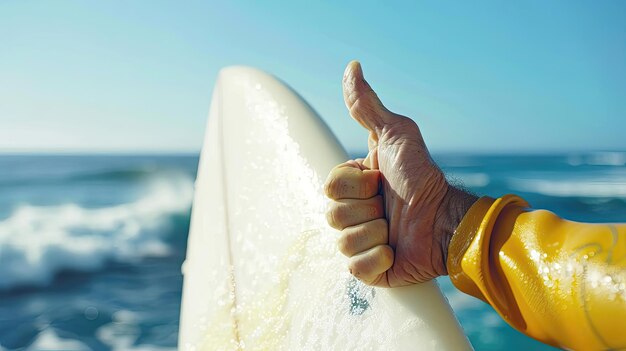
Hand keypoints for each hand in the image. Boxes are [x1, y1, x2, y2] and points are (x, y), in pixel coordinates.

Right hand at [324, 61, 476, 286]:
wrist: (446, 222)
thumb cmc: (422, 177)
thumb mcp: (395, 136)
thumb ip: (367, 107)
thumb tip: (352, 66)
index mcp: (354, 185)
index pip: (329, 186)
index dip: (355, 184)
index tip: (381, 180)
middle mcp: (355, 212)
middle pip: (332, 215)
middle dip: (367, 209)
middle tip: (391, 206)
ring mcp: (362, 241)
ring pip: (343, 242)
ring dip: (376, 234)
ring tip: (397, 230)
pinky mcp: (372, 269)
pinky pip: (355, 268)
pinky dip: (378, 260)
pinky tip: (395, 252)